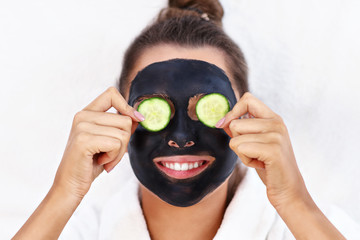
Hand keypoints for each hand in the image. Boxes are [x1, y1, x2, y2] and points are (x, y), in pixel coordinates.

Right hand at [52, 87, 142, 199]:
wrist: (71, 185)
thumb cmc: (90, 163)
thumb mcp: (109, 141)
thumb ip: (121, 127)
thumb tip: (138, 116)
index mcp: (87, 113)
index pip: (111, 94)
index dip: (127, 106)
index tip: (136, 120)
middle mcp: (82, 116)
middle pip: (125, 120)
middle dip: (125, 142)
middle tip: (110, 154)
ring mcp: (82, 127)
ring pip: (123, 133)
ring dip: (119, 152)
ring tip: (104, 159)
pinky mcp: (84, 140)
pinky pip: (116, 144)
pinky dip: (114, 157)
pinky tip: (101, 162)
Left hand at [217, 92, 307, 209]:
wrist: (288, 190)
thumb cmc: (269, 166)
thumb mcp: (255, 143)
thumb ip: (241, 129)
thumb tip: (222, 120)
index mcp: (273, 118)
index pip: (248, 99)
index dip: (232, 111)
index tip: (224, 124)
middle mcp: (276, 123)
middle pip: (235, 123)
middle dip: (237, 141)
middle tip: (254, 153)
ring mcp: (276, 136)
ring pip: (235, 138)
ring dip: (241, 153)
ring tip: (258, 159)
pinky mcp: (273, 150)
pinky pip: (240, 148)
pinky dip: (245, 160)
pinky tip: (260, 165)